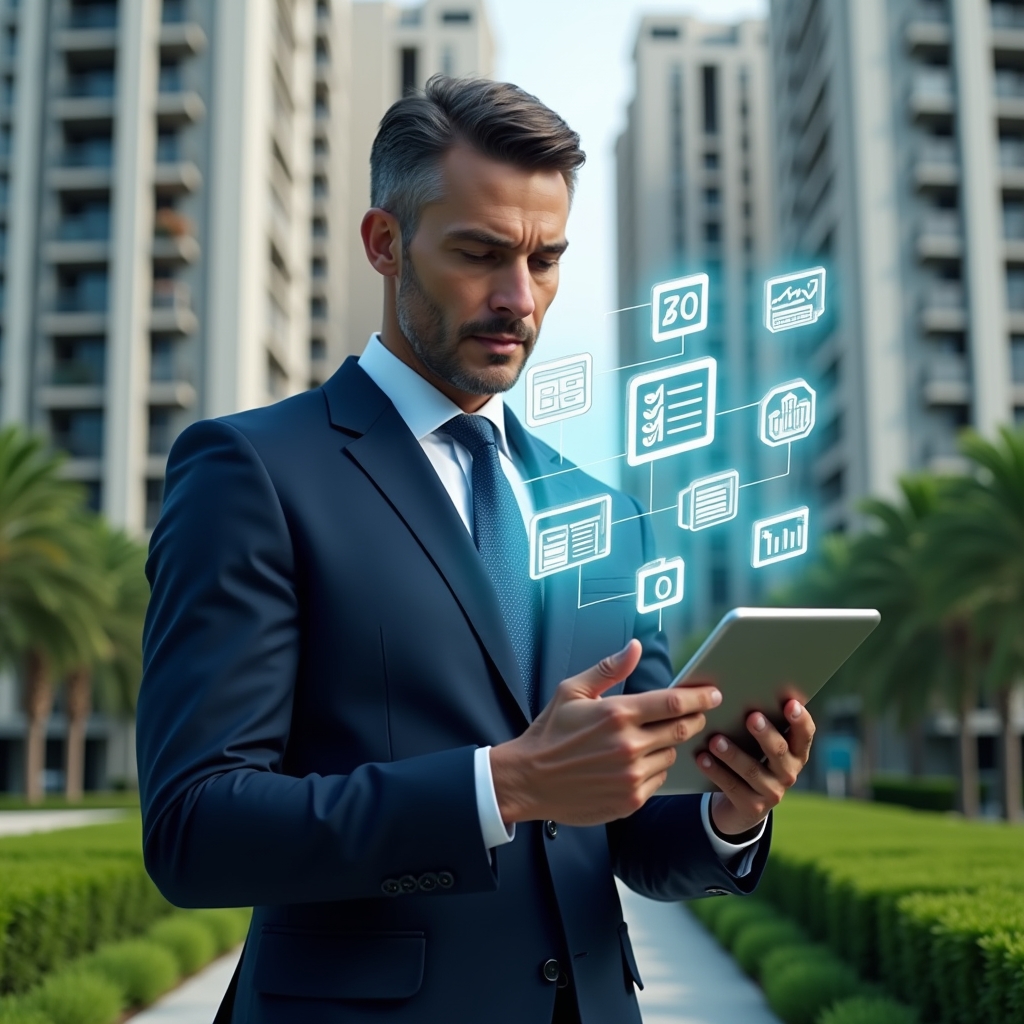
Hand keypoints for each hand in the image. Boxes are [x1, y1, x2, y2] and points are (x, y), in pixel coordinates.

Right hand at [489, 640, 721, 827]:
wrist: (528, 780)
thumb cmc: (549, 732)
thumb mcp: (571, 691)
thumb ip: (609, 669)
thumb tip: (635, 647)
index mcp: (616, 714)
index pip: (672, 702)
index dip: (698, 696)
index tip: (713, 693)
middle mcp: (628, 746)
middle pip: (681, 729)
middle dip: (693, 719)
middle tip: (695, 713)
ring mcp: (631, 776)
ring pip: (671, 756)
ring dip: (667, 746)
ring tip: (646, 740)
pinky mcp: (631, 800)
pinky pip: (659, 780)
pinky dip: (653, 769)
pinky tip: (633, 763)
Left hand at [695, 700, 814, 835]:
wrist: (740, 804)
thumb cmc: (750, 757)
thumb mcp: (759, 742)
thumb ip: (759, 721)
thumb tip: (741, 689)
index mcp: (795, 751)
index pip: (805, 734)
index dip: (800, 720)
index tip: (790, 703)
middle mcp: (789, 772)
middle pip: (778, 751)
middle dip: (765, 733)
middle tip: (751, 717)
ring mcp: (772, 792)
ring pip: (752, 770)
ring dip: (733, 754)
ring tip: (715, 740)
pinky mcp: (752, 807)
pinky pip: (733, 787)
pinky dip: (716, 771)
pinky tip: (702, 758)